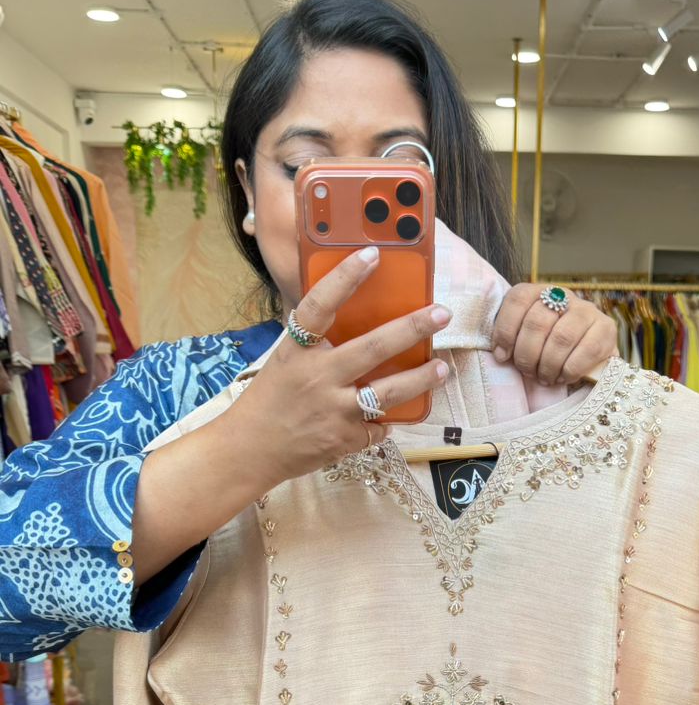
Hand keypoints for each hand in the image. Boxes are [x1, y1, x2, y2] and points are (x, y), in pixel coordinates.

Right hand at [235, 247, 451, 490]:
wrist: (250, 450)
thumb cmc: (269, 400)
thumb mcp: (285, 361)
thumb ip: (315, 342)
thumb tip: (353, 316)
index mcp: (297, 351)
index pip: (320, 305)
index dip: (345, 277)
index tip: (372, 254)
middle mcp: (317, 377)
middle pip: (372, 347)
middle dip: (412, 328)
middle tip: (441, 313)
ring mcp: (334, 410)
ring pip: (389, 392)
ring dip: (421, 378)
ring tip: (442, 368)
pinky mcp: (345, 439)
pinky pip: (378, 426)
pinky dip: (386, 420)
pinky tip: (397, 414)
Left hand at [491, 283, 617, 385]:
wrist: (588, 360)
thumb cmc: (547, 352)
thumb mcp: (526, 341)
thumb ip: (512, 338)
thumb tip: (500, 355)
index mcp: (539, 293)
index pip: (518, 299)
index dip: (505, 330)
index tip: (502, 357)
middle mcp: (564, 296)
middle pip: (537, 321)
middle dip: (527, 354)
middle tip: (527, 372)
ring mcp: (587, 310)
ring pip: (561, 337)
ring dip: (548, 365)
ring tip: (544, 378)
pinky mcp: (607, 328)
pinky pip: (586, 351)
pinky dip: (570, 370)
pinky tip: (563, 377)